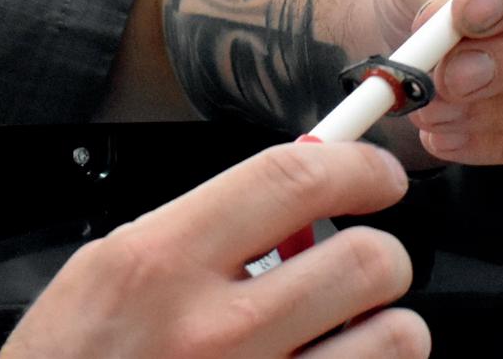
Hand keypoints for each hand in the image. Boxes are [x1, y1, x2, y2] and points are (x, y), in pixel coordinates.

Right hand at [0, 138, 428, 357]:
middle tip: (360, 259)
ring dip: (386, 324)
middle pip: (365, 260)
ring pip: (395, 338)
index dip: (356, 165)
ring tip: (352, 326)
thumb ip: (193, 229)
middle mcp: (216, 329)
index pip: (291, 180)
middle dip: (379, 251)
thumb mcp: (107, 270)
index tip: (376, 172)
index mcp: (161, 263)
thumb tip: (284, 200)